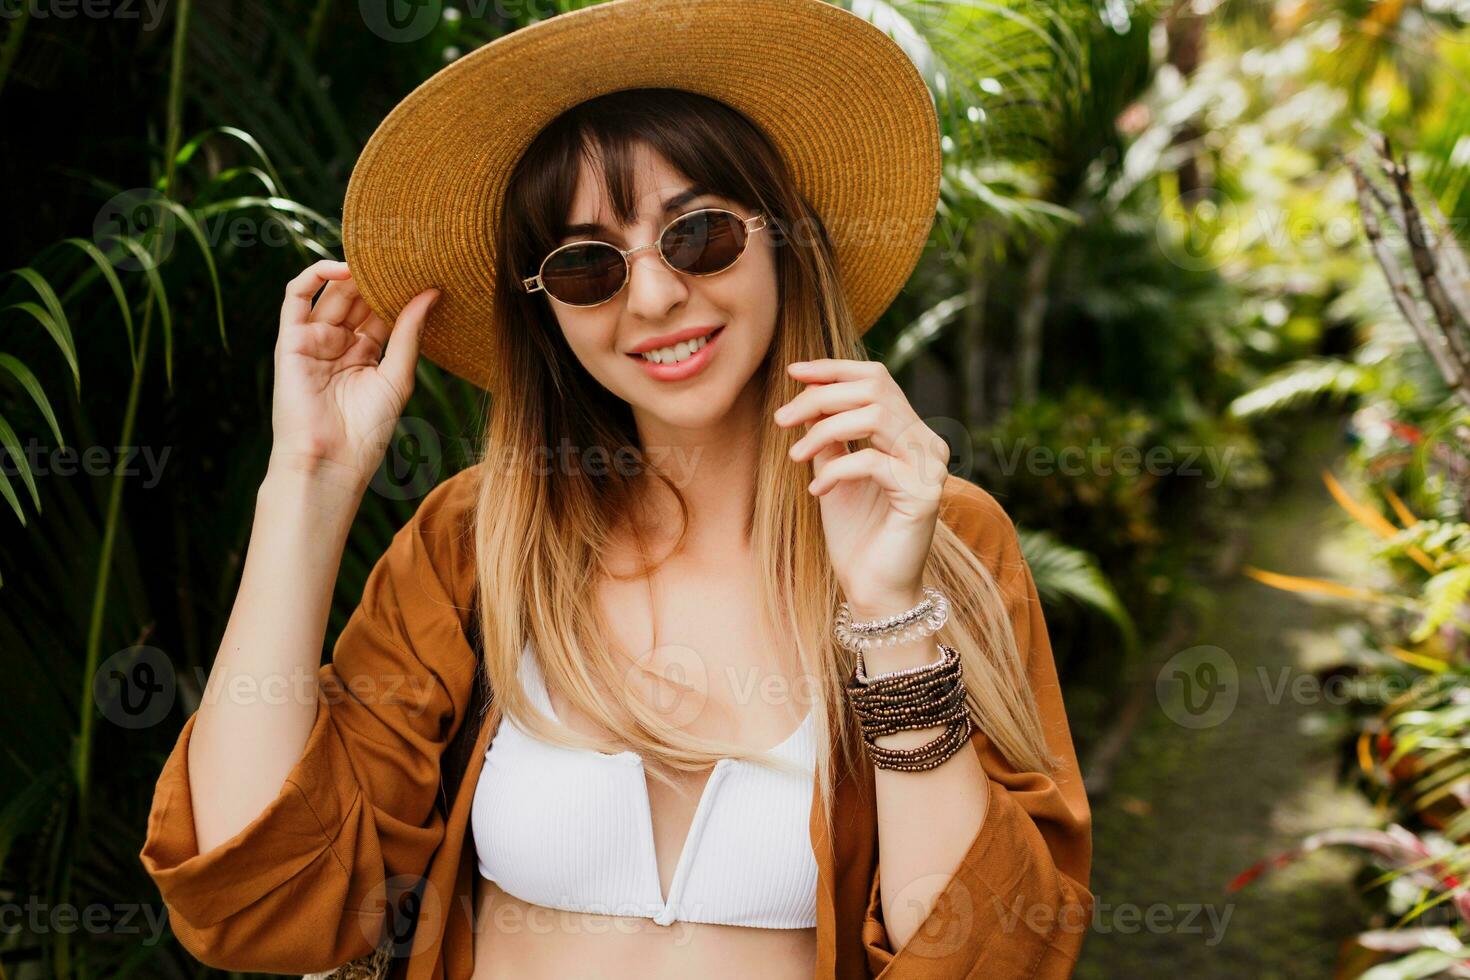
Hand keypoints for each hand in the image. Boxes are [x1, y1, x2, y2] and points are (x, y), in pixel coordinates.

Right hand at [268, 259, 439, 493]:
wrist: (329, 461)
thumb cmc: (366, 431)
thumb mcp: (397, 377)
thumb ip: (410, 333)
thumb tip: (432, 293)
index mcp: (366, 353)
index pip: (383, 311)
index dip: (399, 291)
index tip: (423, 270)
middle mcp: (339, 343)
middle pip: (359, 298)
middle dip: (378, 278)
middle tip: (403, 257)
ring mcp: (314, 340)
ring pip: (333, 293)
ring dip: (353, 273)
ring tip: (379, 260)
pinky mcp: (290, 340)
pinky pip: (296, 297)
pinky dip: (315, 276)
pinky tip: (343, 268)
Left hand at [774, 359, 950, 611]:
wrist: (873, 588)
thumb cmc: (855, 534)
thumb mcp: (834, 473)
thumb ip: (829, 437)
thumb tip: (807, 398)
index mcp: (909, 433)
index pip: (877, 378)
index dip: (834, 369)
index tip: (793, 372)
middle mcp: (927, 444)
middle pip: (874, 390)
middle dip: (820, 398)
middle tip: (781, 419)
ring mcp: (931, 468)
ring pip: (874, 417)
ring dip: (823, 430)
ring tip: (795, 456)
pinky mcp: (924, 494)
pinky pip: (872, 462)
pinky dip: (835, 471)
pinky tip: (816, 493)